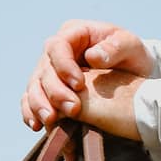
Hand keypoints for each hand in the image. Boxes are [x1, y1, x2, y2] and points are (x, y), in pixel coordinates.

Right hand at [21, 20, 150, 132]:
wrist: (130, 74)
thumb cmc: (131, 56)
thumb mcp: (131, 46)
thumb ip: (116, 47)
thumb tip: (92, 56)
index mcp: (73, 34)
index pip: (57, 47)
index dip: (64, 66)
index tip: (79, 85)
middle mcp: (55, 52)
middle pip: (44, 71)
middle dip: (55, 92)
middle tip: (72, 110)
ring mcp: (47, 72)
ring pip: (34, 88)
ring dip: (39, 106)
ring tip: (51, 121)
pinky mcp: (45, 91)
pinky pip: (30, 102)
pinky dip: (30, 114)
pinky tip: (37, 126)